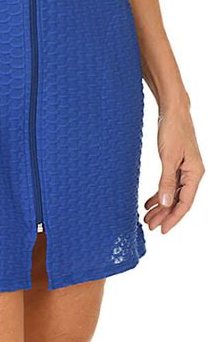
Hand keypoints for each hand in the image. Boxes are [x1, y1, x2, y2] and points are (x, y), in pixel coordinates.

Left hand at [144, 102, 204, 233]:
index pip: (185, 203)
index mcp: (195, 173)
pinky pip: (169, 184)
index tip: (162, 230)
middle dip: (164, 215)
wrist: (173, 111)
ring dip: (161, 206)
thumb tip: (166, 204)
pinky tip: (149, 202)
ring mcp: (185, 169)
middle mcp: (192, 174)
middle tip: (149, 226)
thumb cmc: (173, 130)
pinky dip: (160, 194)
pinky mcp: (176, 164)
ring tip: (147, 217)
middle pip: (179, 201)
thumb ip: (166, 181)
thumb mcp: (168, 157)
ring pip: (173, 194)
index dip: (174, 218)